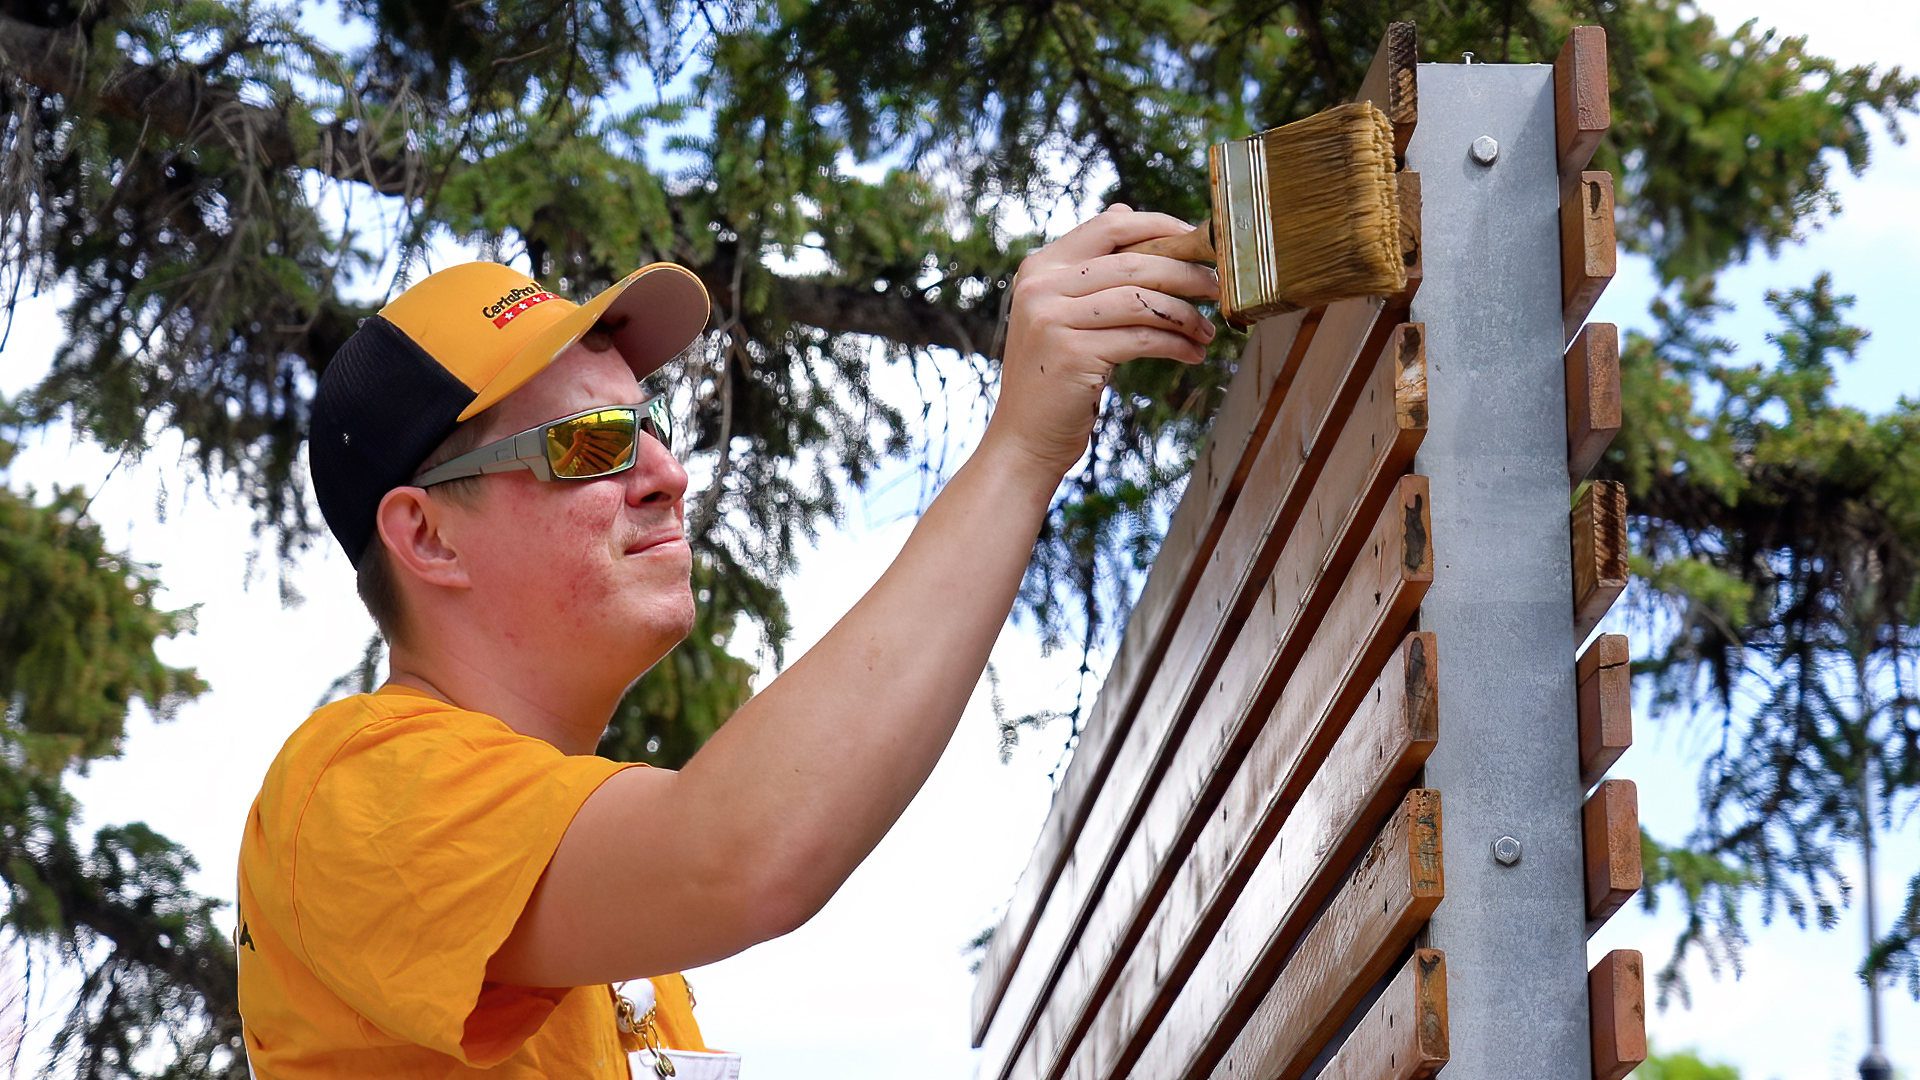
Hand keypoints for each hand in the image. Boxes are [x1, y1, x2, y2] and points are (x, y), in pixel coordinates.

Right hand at [989, 205, 1220, 480]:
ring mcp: (1053, 320)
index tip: (1195, 240)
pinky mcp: (1073, 354)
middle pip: (1134, 262)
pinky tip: (1192, 355)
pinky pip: (1142, 338)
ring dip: (1186, 314)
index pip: (1108, 228)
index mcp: (1040, 268)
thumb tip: (1124, 210)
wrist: (1024, 438)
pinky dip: (1176, 344)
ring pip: (1142, 300)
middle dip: (1186, 272)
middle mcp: (1041, 288)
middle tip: (1218, 286)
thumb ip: (1089, 266)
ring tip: (1206, 330)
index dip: (1159, 226)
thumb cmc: (1054, 376)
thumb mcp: (1062, 312)